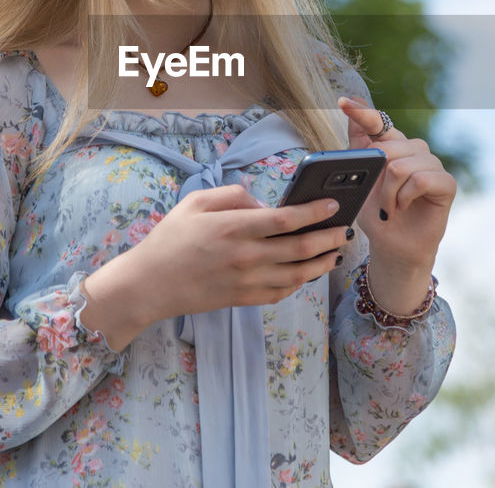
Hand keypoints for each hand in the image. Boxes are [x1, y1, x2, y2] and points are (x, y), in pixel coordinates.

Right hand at [80, 185, 351, 348]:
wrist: (149, 284)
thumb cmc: (170, 238)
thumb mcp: (194, 202)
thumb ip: (231, 195)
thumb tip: (262, 202)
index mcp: (232, 227)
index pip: (284, 219)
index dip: (313, 211)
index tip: (332, 204)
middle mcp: (244, 256)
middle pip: (299, 248)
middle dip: (328, 237)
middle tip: (345, 229)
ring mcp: (245, 281)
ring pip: (296, 274)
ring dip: (322, 262)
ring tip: (336, 251)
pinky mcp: (243, 299)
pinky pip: (281, 293)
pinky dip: (300, 283)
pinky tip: (308, 272)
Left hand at [339, 95, 455, 311]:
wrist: (392, 246)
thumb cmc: (377, 214)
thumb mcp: (360, 181)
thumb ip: (359, 147)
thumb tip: (349, 107)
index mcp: (393, 146)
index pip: (379, 122)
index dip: (362, 113)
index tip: (343, 103)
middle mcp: (415, 150)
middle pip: (390, 147)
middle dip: (376, 176)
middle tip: (377, 198)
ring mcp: (433, 165)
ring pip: (403, 165)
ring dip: (389, 192)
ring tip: (390, 207)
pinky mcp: (446, 183)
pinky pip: (422, 179)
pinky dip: (406, 196)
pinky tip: (403, 207)